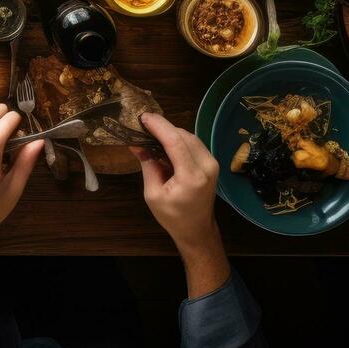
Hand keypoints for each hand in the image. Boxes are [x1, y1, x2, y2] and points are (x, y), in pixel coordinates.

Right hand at [134, 112, 219, 248]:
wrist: (197, 229)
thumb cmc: (173, 216)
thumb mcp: (153, 194)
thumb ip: (148, 166)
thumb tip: (136, 144)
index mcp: (191, 177)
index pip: (175, 142)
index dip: (159, 126)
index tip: (142, 117)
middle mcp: (206, 167)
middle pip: (183, 135)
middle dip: (163, 126)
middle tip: (143, 124)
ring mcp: (212, 164)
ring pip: (190, 136)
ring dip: (171, 131)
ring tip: (151, 131)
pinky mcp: (212, 163)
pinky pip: (194, 142)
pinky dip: (179, 138)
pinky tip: (165, 141)